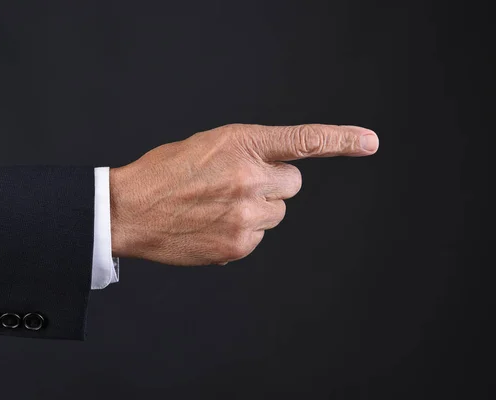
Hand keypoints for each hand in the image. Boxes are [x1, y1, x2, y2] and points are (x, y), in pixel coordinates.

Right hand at [109, 123, 378, 265]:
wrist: (130, 210)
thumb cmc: (164, 173)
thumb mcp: (208, 146)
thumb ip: (247, 154)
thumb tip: (275, 177)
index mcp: (243, 144)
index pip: (303, 140)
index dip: (341, 140)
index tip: (370, 143)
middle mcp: (251, 177)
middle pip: (292, 185)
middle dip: (272, 185)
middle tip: (237, 186)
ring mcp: (247, 214)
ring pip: (276, 213)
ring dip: (256, 210)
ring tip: (217, 207)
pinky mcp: (240, 245)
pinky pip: (258, 237)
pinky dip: (242, 233)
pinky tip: (211, 226)